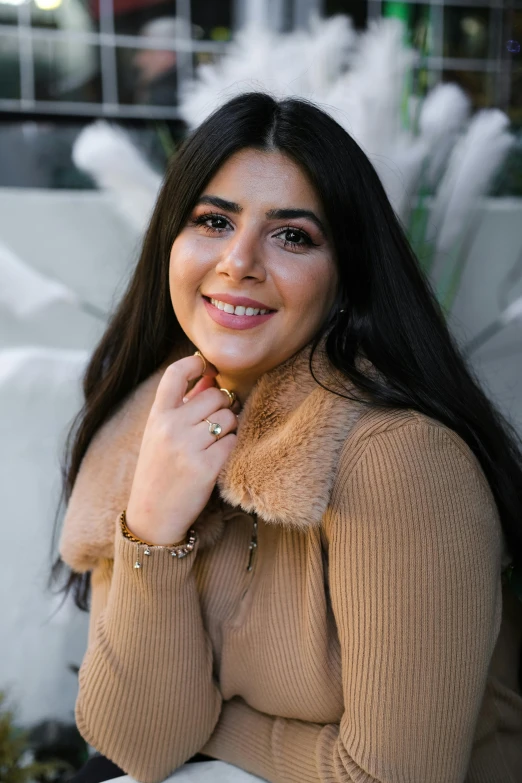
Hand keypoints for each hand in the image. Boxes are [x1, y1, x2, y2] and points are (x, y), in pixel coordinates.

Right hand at [125, 354, 237, 544]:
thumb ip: (184, 405)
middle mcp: (170, 427)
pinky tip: (219, 459)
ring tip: (216, 443)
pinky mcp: (206, 467)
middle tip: (217, 421)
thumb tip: (211, 376)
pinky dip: (231, 448)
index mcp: (156, 416)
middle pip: (215, 396)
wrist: (153, 516)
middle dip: (224, 405)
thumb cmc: (160, 471)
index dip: (194, 362)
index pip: (174, 374)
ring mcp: (187, 447)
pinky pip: (232, 442)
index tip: (208, 366)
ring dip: (229, 428)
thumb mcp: (160, 435)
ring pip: (228, 418)